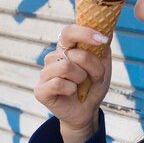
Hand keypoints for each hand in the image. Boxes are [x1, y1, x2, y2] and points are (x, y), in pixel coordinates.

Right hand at [35, 24, 111, 142]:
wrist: (87, 110)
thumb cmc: (93, 85)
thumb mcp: (103, 65)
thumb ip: (102, 48)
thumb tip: (103, 34)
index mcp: (67, 48)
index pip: (69, 32)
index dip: (85, 33)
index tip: (103, 39)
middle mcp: (53, 57)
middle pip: (74, 53)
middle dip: (92, 67)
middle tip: (95, 77)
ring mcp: (45, 73)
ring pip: (66, 66)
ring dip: (81, 78)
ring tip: (81, 85)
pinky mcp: (40, 89)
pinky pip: (58, 83)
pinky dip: (71, 89)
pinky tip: (71, 93)